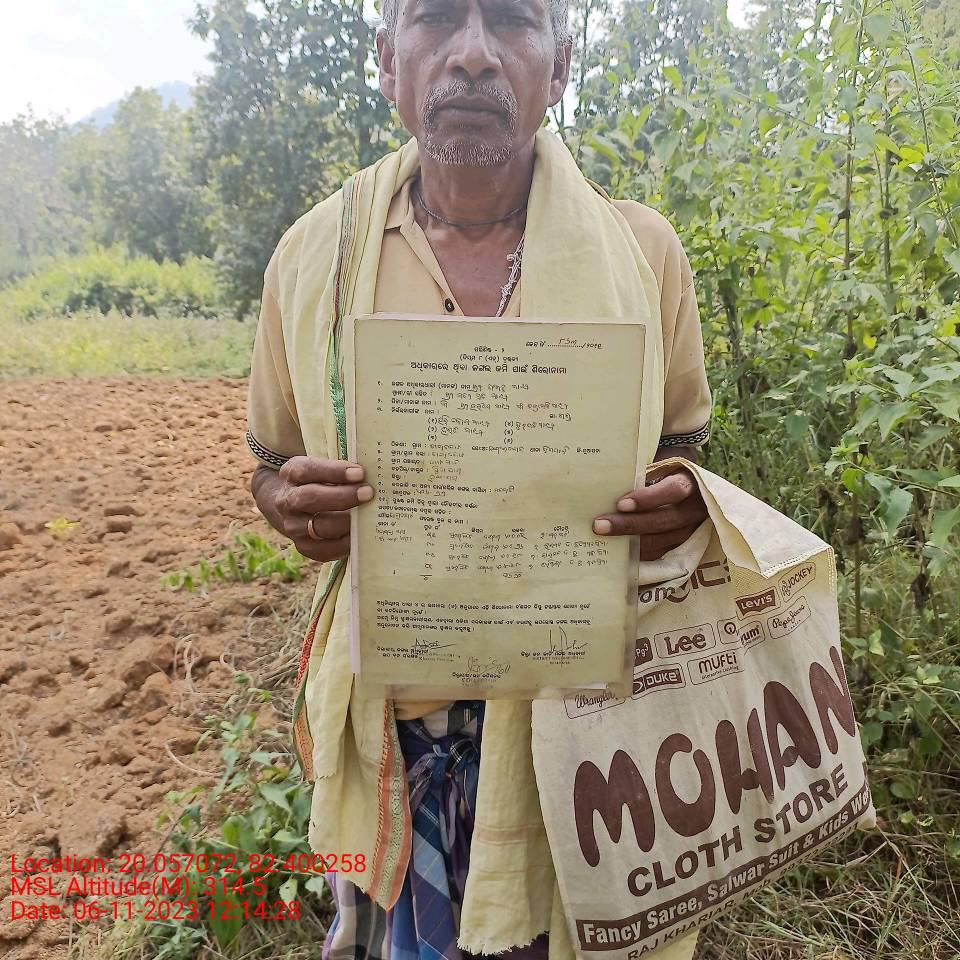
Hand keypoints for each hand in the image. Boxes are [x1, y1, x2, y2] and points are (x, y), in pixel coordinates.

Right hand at [250, 457, 373, 561]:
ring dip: (346, 523)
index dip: (334, 471)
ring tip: (368, 518)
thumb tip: (373, 475)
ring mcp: (293, 526)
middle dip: (342, 497)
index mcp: (292, 474)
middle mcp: (287, 500)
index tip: (360, 473)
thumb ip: (343, 471)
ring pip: (318, 526)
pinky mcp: (303, 547)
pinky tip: (360, 537)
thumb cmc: (319, 482)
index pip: (308, 470)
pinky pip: (324, 549)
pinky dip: (344, 544)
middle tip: (368, 493)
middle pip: (310, 498)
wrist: (293, 506)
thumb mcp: (323, 469)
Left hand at [591, 466, 707, 560]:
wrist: (693, 488)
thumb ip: (643, 473)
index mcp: (691, 482)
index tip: (620, 504)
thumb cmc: (669, 473)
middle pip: (664, 520)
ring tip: (604, 538)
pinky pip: (661, 553)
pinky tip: (619, 551)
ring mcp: (693, 530)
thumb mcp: (663, 465)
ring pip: (661, 540)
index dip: (648, 498)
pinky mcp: (686, 545)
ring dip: (631, 542)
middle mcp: (695, 509)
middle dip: (630, 524)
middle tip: (600, 525)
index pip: (673, 490)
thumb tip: (609, 483)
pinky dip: (640, 553)